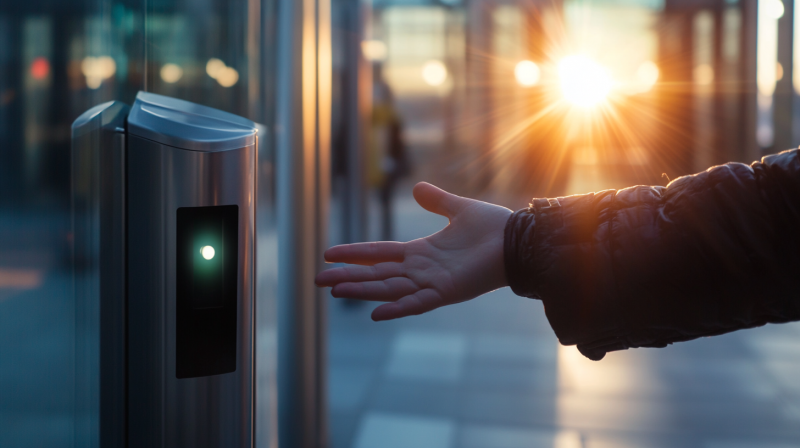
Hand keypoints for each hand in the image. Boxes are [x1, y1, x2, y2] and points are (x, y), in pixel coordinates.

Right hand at [315, 182, 512, 320]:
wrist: (519, 239)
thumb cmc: (494, 227)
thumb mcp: (458, 209)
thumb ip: (437, 201)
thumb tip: (416, 188)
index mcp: (422, 252)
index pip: (379, 254)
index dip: (355, 254)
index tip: (329, 254)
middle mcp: (421, 270)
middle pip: (376, 274)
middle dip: (347, 277)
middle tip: (318, 280)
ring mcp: (431, 283)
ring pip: (388, 288)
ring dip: (362, 290)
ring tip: (335, 290)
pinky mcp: (446, 292)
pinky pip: (416, 303)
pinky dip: (396, 309)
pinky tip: (374, 313)